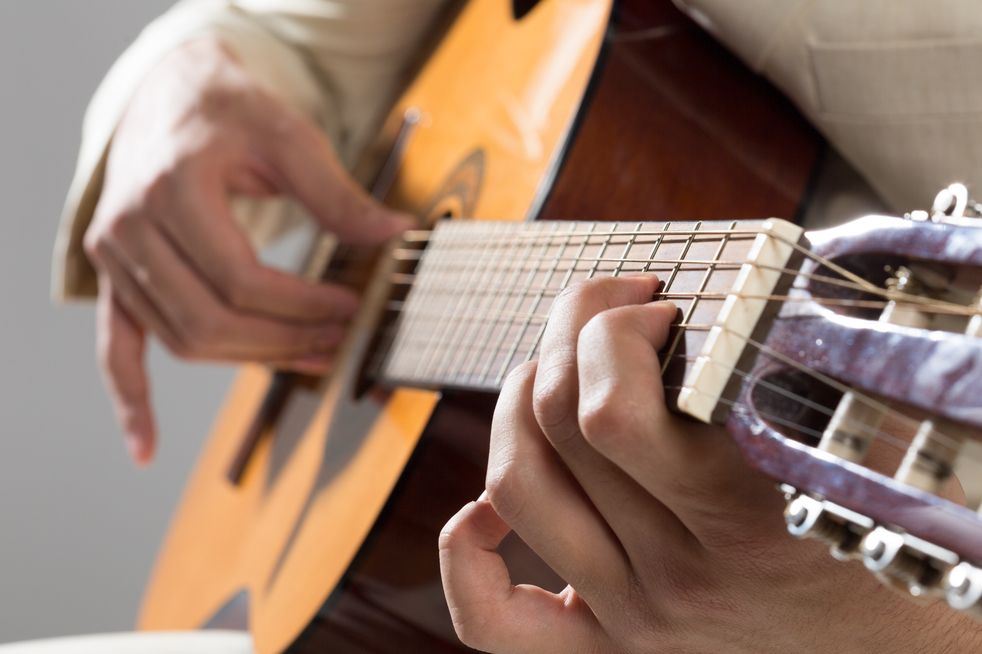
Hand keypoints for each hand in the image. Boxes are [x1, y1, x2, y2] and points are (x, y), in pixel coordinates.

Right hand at [84, 37, 410, 463]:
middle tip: (343, 338)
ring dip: (248, 361)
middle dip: (284, 340)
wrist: (170, 95)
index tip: (353, 307)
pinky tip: (143, 447)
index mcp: (171, 189)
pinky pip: (116, 348)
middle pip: (209, 319)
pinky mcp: (115, 278)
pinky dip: (129, 399)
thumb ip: (338, 194)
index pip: (240, 279)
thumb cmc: (231, 111)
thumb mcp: (289, 137)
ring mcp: (115, 258)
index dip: (302, 305)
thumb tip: (399, 237)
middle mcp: (129, 229)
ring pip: (181, 339)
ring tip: (313, 358)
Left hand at [440, 275, 979, 652]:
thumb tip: (773, 267)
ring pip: (517, 485)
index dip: (613, 327)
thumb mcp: (869, 454)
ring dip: (518, 398)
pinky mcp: (608, 652)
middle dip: (569, 328)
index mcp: (742, 519)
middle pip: (555, 423)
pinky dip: (465, 550)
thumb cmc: (896, 543)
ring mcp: (632, 618)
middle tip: (615, 307)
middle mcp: (673, 574)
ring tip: (557, 369)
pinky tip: (491, 505)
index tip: (662, 305)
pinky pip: (493, 621)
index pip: (608, 410)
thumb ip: (812, 370)